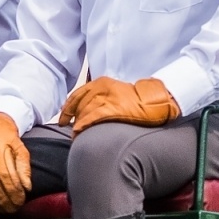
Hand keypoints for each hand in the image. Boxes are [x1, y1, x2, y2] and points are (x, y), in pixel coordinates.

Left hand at [59, 76, 179, 133]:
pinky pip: (91, 118)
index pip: (77, 94)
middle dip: (71, 116)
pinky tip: (78, 133)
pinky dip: (82, 126)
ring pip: (83, 111)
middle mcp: (102, 88)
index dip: (67, 107)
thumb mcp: (117, 93)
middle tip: (68, 128)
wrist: (156, 101)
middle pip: (79, 103)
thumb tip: (86, 110)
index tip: (63, 117)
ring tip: (74, 135)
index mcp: (102, 83)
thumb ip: (101, 98)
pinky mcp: (112, 109)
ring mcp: (107, 98)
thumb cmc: (138, 100)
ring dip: (77, 124)